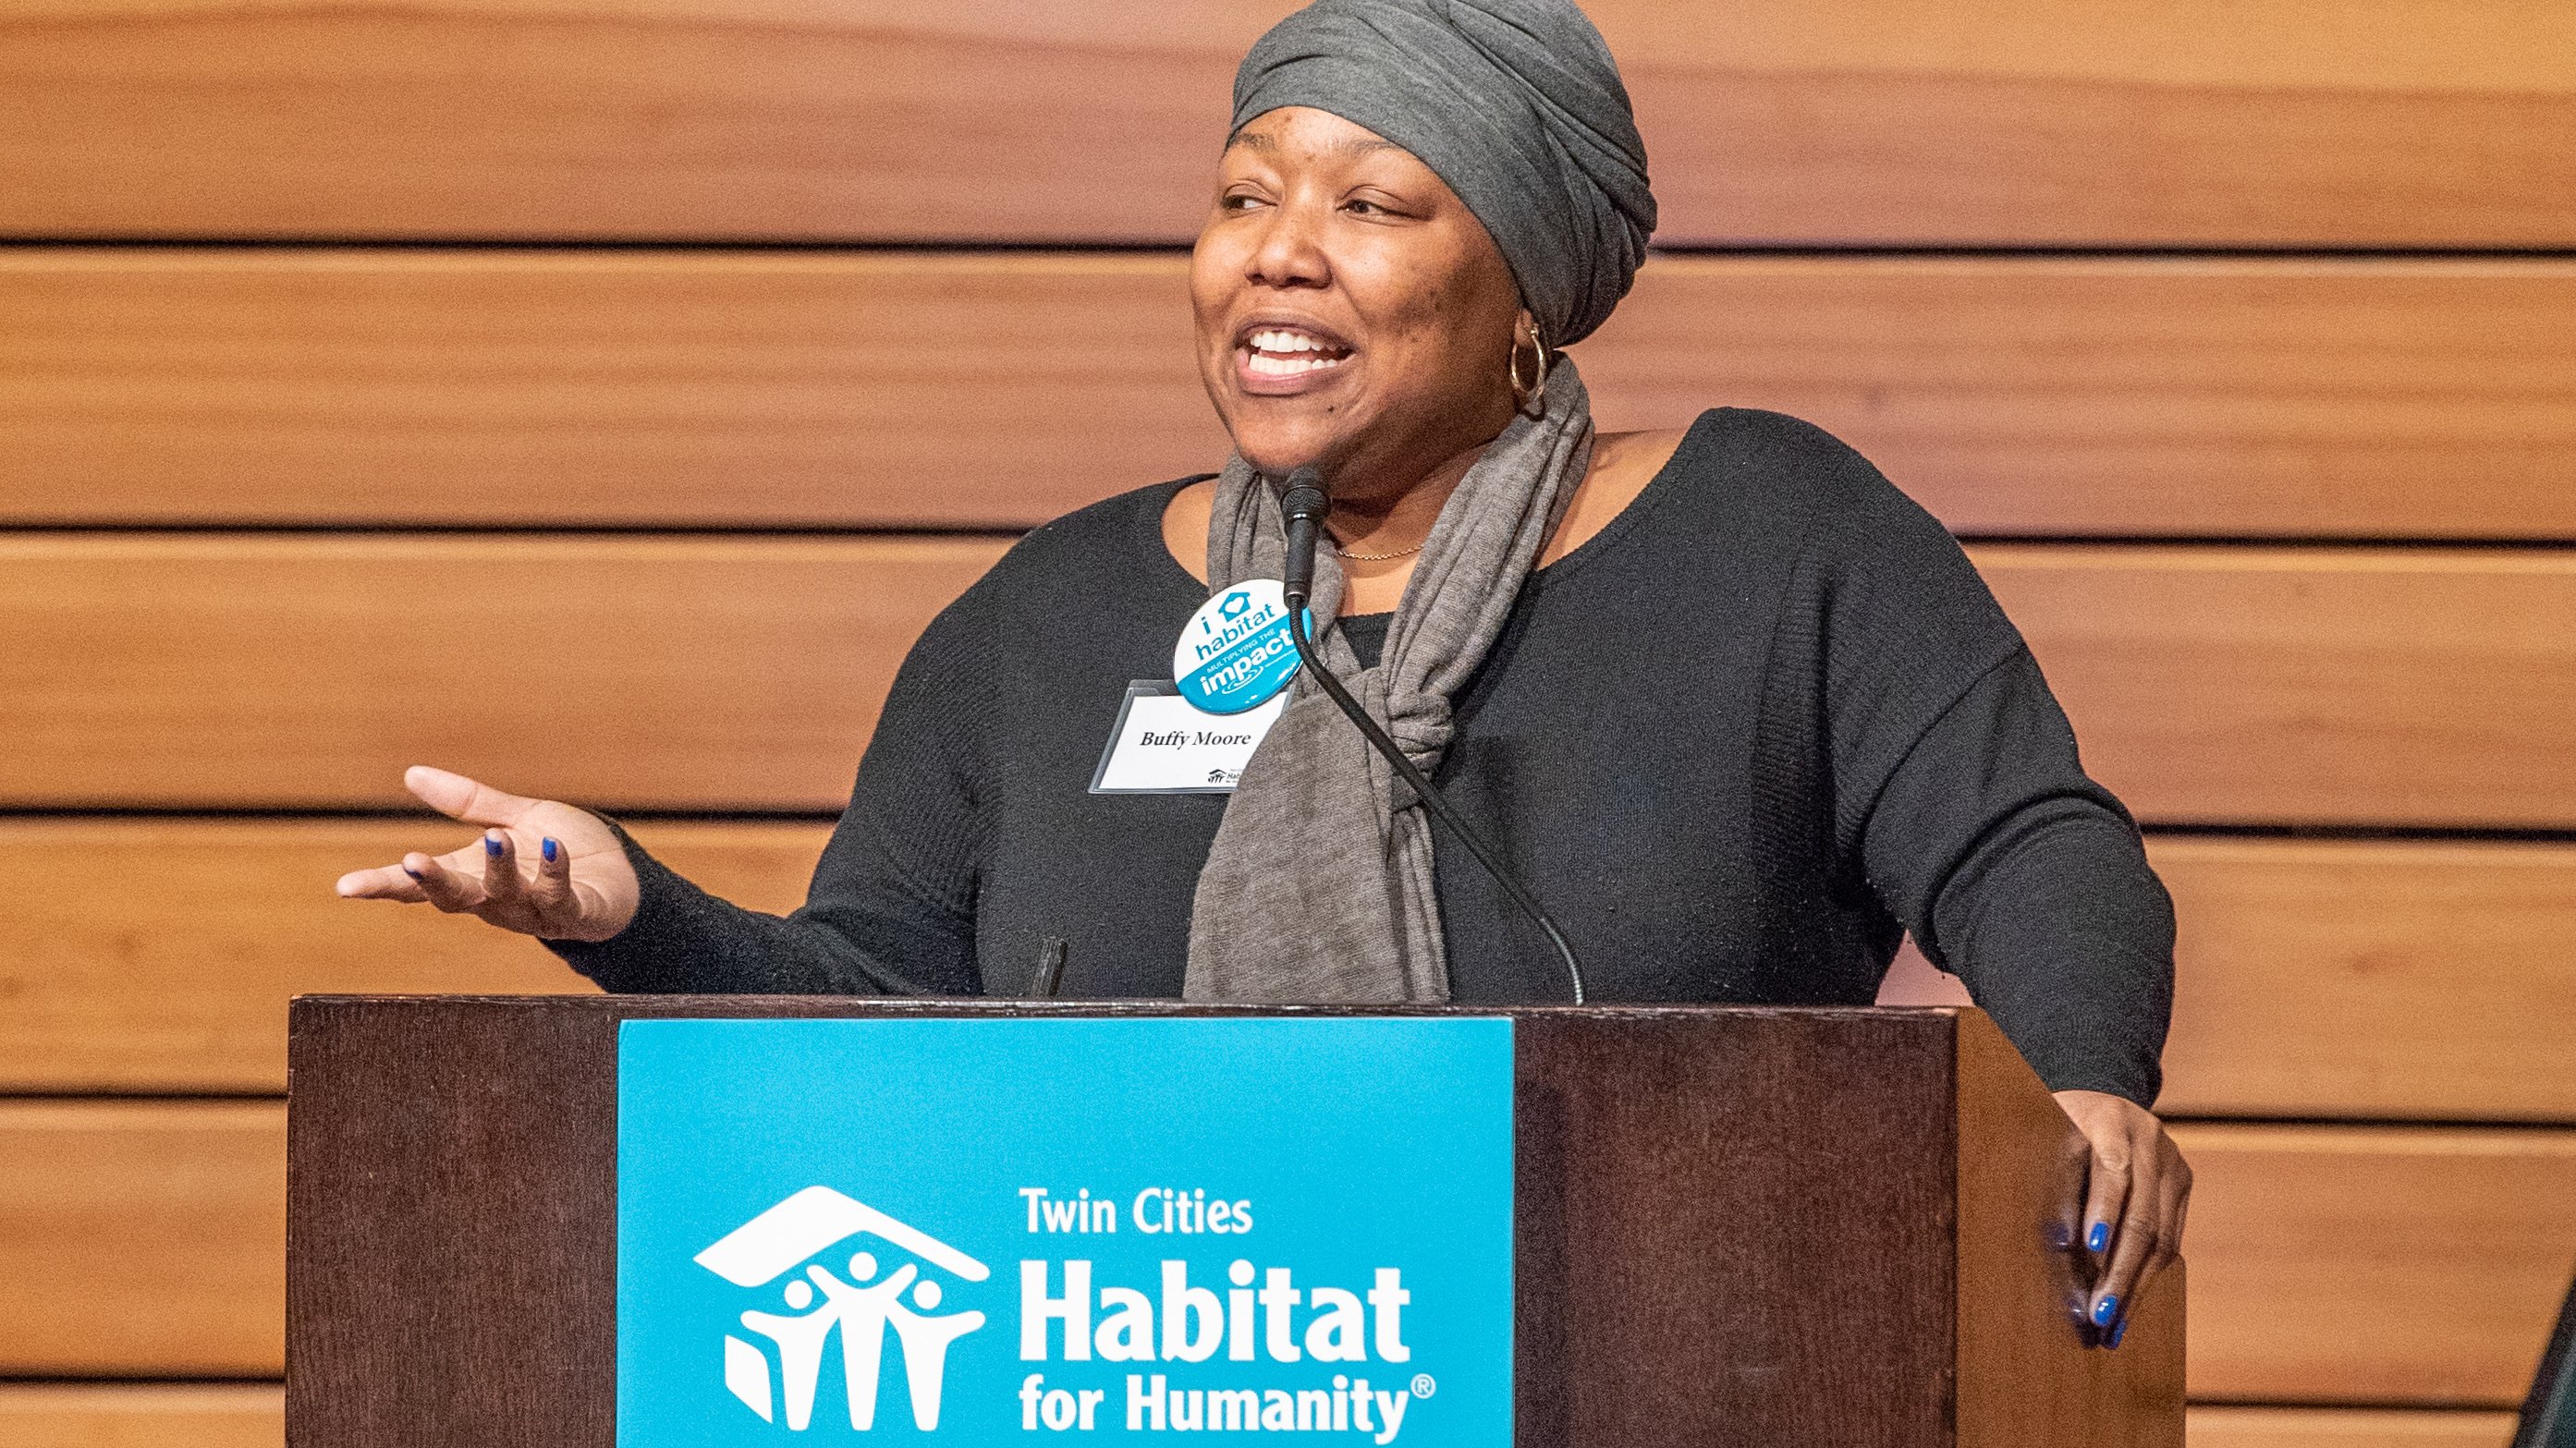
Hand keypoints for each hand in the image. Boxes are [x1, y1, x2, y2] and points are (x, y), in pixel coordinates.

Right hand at [335, 766, 639, 942]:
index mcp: (473, 877)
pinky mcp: (574, 912)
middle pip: (456, 898)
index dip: (384, 886)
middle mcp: (496, 900)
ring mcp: (534, 910)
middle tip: (413, 863)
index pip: (421, 886)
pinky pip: (560, 895)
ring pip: (507, 896)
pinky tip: (550, 848)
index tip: (346, 887)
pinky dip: (554, 872)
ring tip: (495, 838)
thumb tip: (411, 774)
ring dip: (499, 869)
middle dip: (434, 883)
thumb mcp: (512, 818)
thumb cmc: (561, 850)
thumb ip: (467, 803)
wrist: (620, 881)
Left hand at [2053, 1088, 2191, 1348]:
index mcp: (2108, 1119)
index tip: (2088, 1249)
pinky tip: (2130, 1305)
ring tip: (2114, 1326)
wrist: (2096, 1084)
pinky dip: (2148, 1275)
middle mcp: (2148, 1140)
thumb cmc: (2054, 1116)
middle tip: (2099, 1315)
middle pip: (2142, 1216)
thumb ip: (2052, 1180)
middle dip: (2119, 1272)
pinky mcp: (2182, 1181)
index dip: (2102, 1211)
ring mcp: (2171, 1161)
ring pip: (2161, 1236)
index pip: (2112, 1170)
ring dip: (2136, 1286)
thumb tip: (2055, 1245)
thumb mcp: (2043, 1134)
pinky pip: (2169, 1237)